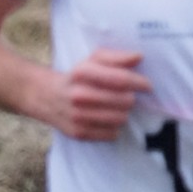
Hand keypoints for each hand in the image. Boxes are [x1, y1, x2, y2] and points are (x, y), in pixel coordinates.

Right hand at [37, 49, 151, 140]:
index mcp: (82, 73)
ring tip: (114, 108)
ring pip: (120, 119)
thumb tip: (138, 57)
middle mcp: (78, 95)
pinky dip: (113, 128)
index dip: (139, 83)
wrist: (45, 97)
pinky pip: (112, 134)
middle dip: (129, 98)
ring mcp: (77, 116)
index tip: (147, 86)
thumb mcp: (91, 61)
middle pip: (125, 101)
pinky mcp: (78, 133)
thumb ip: (115, 57)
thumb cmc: (76, 77)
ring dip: (122, 113)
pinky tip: (105, 119)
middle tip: (125, 97)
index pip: (121, 79)